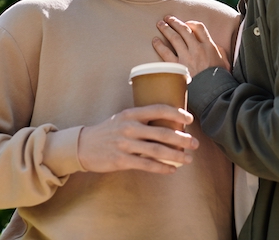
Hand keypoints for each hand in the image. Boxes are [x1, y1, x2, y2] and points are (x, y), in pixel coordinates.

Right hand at [77, 104, 198, 173]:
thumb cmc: (108, 131)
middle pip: (162, 132)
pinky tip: (172, 169)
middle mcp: (129, 127)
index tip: (190, 119)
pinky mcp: (121, 160)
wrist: (83, 145)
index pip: (159, 109)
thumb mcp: (122, 118)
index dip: (177, 113)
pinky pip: (146, 164)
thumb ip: (141, 119)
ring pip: (157, 150)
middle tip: (195, 143)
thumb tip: (168, 124)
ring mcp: (125, 144)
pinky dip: (161, 167)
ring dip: (176, 155)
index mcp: (131, 113)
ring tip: (188, 159)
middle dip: (182, 139)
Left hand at [152, 16, 230, 77]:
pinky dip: (159, 45)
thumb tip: (216, 47)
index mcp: (209, 46)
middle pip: (184, 30)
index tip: (186, 23)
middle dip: (175, 22)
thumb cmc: (220, 80)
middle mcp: (197, 49)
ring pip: (174, 38)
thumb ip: (219, 52)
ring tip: (160, 24)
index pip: (199, 28)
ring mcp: (187, 57)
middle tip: (167, 18)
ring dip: (166, 29)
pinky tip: (155, 41)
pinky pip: (166, 52)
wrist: (214, 93)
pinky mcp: (178, 67)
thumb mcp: (225, 62)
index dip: (191, 23)